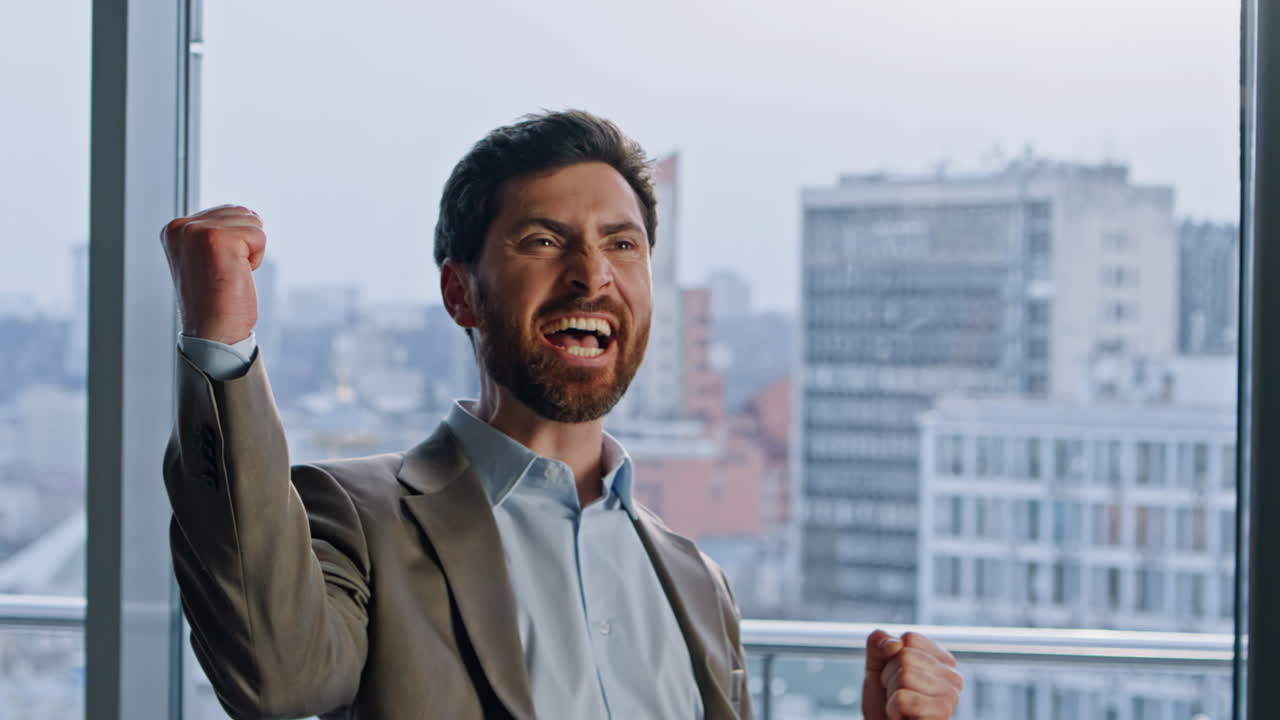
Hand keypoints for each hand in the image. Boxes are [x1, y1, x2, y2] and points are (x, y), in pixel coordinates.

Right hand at [161, 205, 266, 343]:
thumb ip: (215, 232)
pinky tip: (236, 275)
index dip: (236, 242)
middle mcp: (181, 226)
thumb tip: (246, 212)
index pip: (228, 211)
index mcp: (174, 229)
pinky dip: (255, 259)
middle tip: (225, 272)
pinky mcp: (217, 238)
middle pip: (242, 213)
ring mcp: (196, 231)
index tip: (216, 269)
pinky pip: (259, 236)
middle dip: (244, 244)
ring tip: (229, 274)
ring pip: (252, 223)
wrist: (213, 333)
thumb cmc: (216, 301)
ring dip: (250, 251)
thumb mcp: (206, 257)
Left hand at [862, 629, 962, 719]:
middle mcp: (954, 678)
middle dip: (889, 677)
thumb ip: (879, 644)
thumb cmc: (885, 703)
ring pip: (905, 675)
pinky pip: (902, 698)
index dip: (891, 657)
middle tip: (897, 697)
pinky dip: (892, 709)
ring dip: (891, 695)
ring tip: (901, 708)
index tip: (896, 678)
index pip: (910, 638)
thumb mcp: (876, 666)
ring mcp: (951, 698)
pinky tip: (902, 718)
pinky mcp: (942, 715)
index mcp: (943, 661)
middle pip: (906, 656)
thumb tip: (895, 643)